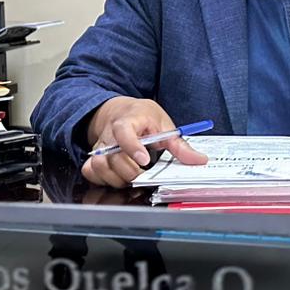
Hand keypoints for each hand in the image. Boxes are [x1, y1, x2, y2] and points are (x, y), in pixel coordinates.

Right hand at [82, 96, 207, 187]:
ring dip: (117, 178)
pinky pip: (89, 171)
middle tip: (144, 173)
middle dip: (130, 171)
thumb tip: (199, 160)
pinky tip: (116, 178)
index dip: (132, 147)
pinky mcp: (94, 157)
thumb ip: (179, 145)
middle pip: (112, 157)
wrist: (119, 111)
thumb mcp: (163, 124)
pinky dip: (102, 179)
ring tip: (131, 176)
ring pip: (99, 166)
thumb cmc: (141, 117)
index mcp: (127, 121)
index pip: (123, 132)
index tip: (144, 160)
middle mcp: (110, 135)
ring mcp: (100, 147)